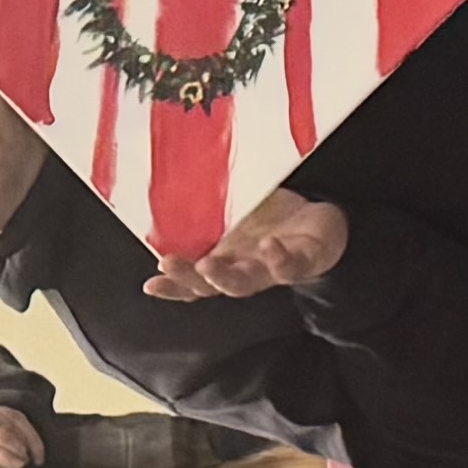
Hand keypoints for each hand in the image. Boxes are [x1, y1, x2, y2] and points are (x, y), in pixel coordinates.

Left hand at [0, 408, 49, 467]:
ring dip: (26, 443)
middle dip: (17, 448)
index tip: (19, 465)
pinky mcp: (6, 412)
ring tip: (33, 458)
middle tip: (26, 462)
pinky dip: (32, 437)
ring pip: (12, 426)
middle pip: (1, 434)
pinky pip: (22, 422)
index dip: (5, 456)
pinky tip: (37, 451)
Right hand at [146, 187, 349, 304]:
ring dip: (224, 277)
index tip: (150, 284)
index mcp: (224, 260)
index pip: (193, 281)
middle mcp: (243, 271)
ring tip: (208, 263)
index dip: (172, 286)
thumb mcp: (236, 210)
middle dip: (188, 278)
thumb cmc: (271, 219)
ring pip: (244, 284)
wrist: (318, 222)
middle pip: (211, 287)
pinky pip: (288, 267)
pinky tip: (268, 246)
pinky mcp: (302, 261)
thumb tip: (172, 180)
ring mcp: (270, 270)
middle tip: (169, 264)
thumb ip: (208, 205)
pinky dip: (277, 259)